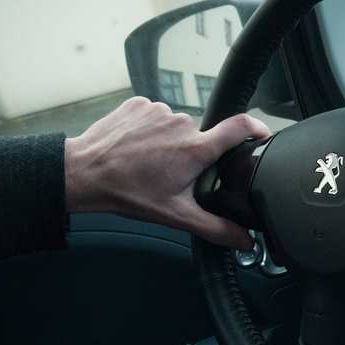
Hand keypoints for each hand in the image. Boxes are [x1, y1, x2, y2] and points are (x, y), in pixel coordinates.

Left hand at [64, 97, 269, 249]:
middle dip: (192, 154)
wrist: (82, 173)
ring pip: (177, 127)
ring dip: (169, 142)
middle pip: (201, 137)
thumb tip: (244, 241)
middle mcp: (181, 124)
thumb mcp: (175, 215)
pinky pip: (156, 115)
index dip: (256, 129)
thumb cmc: (126, 192)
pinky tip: (137, 146)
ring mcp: (159, 110)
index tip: (261, 134)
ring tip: (148, 161)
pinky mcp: (140, 103)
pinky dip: (151, 130)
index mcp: (195, 149)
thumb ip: (216, 228)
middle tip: (171, 173)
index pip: (240, 127)